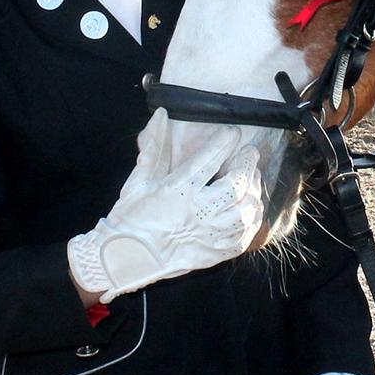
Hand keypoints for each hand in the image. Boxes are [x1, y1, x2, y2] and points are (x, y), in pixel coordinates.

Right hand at [67, 109, 261, 301]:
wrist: (122, 261)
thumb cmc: (129, 218)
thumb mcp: (138, 180)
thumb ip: (154, 146)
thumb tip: (161, 113)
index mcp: (175, 191)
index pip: (208, 160)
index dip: (225, 142)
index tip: (233, 132)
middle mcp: (195, 213)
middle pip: (235, 185)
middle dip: (247, 165)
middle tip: (249, 154)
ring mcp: (206, 236)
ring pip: (244, 211)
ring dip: (253, 191)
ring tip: (252, 179)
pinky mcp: (212, 255)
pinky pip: (243, 237)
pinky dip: (252, 221)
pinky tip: (250, 208)